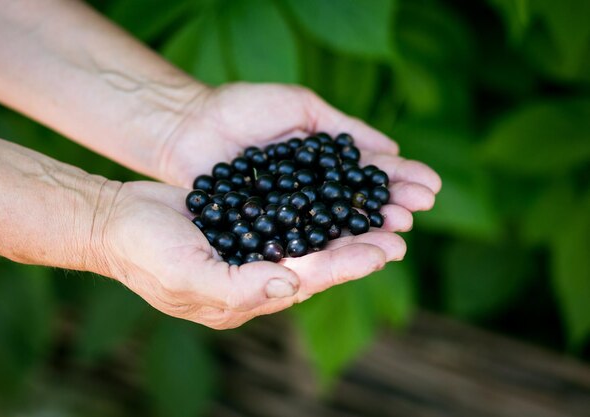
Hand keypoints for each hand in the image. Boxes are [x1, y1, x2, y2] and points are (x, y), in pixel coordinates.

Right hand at [97, 181, 407, 328]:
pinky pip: (292, 211)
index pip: (308, 279)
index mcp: (249, 293)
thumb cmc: (144, 253)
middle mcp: (259, 272)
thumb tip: (291, 282)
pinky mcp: (249, 218)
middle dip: (360, 246)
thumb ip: (238, 287)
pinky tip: (341, 187)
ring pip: (312, 234)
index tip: (384, 251)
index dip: (347, 265)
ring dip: (347, 223)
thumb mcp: (185, 275)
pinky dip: (319, 201)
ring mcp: (255, 245)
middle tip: (400, 230)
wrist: (116, 221)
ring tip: (383, 208)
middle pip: (320, 259)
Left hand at [157, 83, 441, 220]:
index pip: (368, 175)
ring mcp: (287, 215)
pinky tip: (351, 251)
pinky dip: (324, 247)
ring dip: (367, 234)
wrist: (189, 124)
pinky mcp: (263, 233)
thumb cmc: (242, 108)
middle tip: (415, 215)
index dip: (398, 181)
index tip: (429, 187)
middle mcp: (310, 194)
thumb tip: (390, 149)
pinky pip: (297, 242)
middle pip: (356, 207)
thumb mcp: (300, 106)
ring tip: (396, 236)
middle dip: (389, 210)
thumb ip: (341, 128)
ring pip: (333, 229)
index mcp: (323, 164)